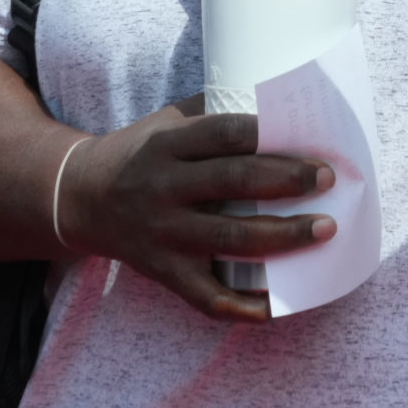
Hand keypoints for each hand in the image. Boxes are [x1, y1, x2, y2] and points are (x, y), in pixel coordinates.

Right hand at [58, 98, 335, 322]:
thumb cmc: (140, 153)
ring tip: (324, 229)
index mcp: (167, 144)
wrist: (80, 197)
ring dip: (282, 235)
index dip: (268, 136)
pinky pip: (205, 295)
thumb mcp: (165, 122)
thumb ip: (212, 112)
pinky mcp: (163, 271)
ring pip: (228, 238)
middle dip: (287, 180)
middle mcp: (163, 186)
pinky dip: (241, 305)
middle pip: (233, 182)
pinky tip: (276, 303)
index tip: (310, 140)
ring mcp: (163, 232)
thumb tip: (277, 102)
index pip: (223, 134)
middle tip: (328, 179)